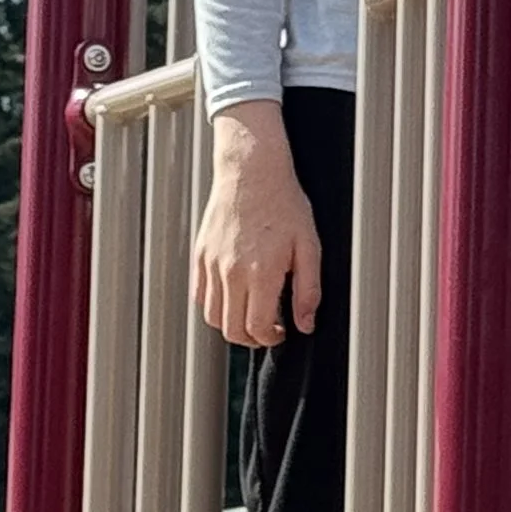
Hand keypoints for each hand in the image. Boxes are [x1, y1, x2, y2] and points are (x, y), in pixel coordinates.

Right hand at [193, 102, 321, 348]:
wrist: (251, 172)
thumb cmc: (284, 205)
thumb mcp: (310, 246)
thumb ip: (309, 290)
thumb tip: (305, 324)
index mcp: (260, 273)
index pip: (257, 328)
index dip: (271, 339)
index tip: (281, 331)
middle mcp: (230, 272)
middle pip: (231, 330)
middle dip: (251, 338)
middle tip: (268, 329)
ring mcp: (211, 264)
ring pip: (211, 316)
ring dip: (231, 324)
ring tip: (251, 313)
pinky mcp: (200, 255)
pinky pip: (200, 294)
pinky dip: (214, 304)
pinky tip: (234, 295)